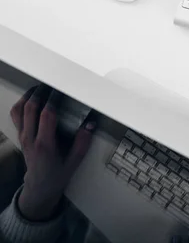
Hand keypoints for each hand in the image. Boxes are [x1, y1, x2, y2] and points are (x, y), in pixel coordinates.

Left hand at [9, 85, 94, 220]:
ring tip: (39, 87)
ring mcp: (23, 137)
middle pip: (30, 109)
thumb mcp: (74, 162)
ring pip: (19, 111)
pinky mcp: (21, 136)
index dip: (53, 101)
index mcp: (45, 145)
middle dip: (40, 93)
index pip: (46, 116)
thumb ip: (82, 143)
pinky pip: (16, 116)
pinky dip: (21, 104)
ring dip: (28, 96)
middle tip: (51, 83)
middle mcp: (30, 139)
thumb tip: (91, 125)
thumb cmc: (57, 175)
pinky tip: (31, 98)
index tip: (61, 91)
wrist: (39, 187)